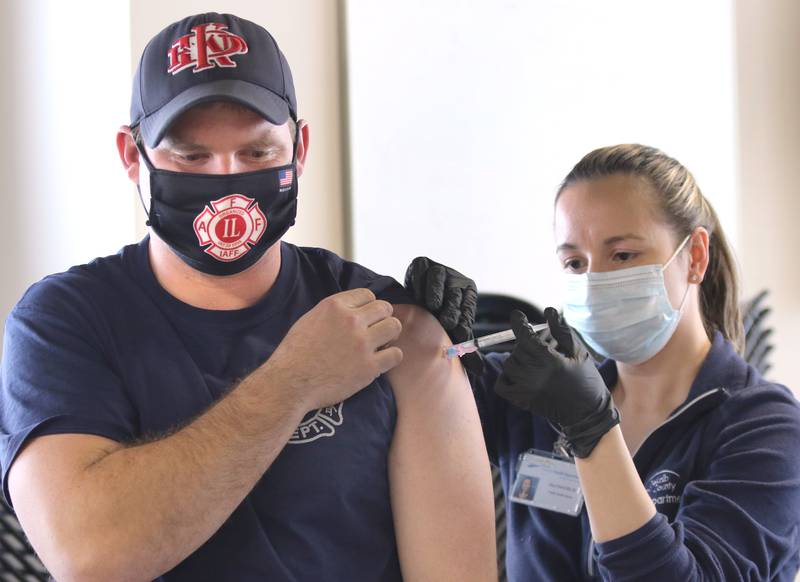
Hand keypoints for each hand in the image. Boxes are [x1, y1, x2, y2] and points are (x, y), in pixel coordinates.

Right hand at [267, 288, 403, 409]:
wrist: (290, 383)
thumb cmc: (295, 354)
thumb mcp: (310, 319)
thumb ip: (334, 312)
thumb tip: (351, 310)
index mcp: (335, 306)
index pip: (368, 295)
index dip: (368, 307)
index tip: (365, 318)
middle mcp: (351, 321)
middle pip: (385, 308)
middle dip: (382, 319)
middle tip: (376, 332)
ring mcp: (362, 343)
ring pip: (394, 327)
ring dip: (390, 335)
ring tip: (380, 345)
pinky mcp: (369, 367)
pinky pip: (396, 354)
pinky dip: (390, 357)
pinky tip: (380, 362)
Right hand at [404, 257, 482, 374]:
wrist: (414, 298)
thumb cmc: (436, 317)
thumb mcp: (452, 329)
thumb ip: (464, 346)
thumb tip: (479, 369)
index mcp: (468, 294)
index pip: (468, 306)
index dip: (464, 320)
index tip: (460, 333)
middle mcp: (455, 280)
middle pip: (455, 293)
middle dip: (452, 308)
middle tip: (447, 322)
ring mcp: (438, 269)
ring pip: (440, 278)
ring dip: (437, 293)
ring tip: (433, 306)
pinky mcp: (421, 263)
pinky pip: (422, 270)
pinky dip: (420, 283)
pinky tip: (417, 295)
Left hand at [494, 307, 618, 457]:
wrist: (588, 415)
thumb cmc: (587, 380)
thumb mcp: (579, 352)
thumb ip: (561, 331)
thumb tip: (548, 311)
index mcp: (551, 361)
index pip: (525, 337)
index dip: (519, 323)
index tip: (517, 315)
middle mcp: (535, 375)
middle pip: (517, 350)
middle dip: (526, 343)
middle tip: (538, 345)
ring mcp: (527, 390)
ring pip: (509, 365)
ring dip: (518, 358)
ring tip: (533, 360)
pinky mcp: (523, 401)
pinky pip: (502, 385)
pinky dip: (505, 377)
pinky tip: (518, 373)